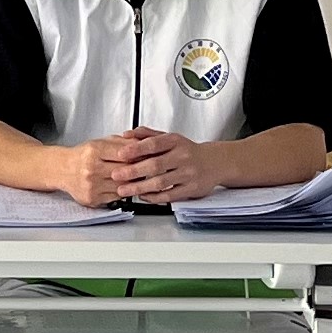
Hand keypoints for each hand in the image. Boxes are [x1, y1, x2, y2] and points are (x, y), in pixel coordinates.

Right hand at [46, 138, 140, 208]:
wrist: (63, 170)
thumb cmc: (83, 156)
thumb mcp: (101, 142)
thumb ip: (121, 142)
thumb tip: (142, 143)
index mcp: (94, 151)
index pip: (124, 154)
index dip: (138, 155)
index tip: (146, 155)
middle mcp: (91, 169)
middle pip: (125, 171)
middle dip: (138, 169)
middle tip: (147, 167)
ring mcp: (91, 186)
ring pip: (122, 186)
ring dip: (132, 182)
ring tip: (136, 177)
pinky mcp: (92, 199)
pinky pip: (116, 197)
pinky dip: (123, 191)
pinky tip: (125, 186)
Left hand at [110, 134, 233, 204]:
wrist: (214, 163)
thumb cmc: (188, 151)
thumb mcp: (170, 138)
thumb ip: (148, 135)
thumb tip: (127, 135)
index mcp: (176, 141)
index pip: (154, 144)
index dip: (136, 149)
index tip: (120, 154)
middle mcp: (183, 157)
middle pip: (155, 165)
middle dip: (133, 171)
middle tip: (116, 175)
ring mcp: (188, 174)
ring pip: (161, 182)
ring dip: (140, 187)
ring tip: (124, 190)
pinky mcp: (191, 189)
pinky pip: (170, 196)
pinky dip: (154, 197)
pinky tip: (143, 196)